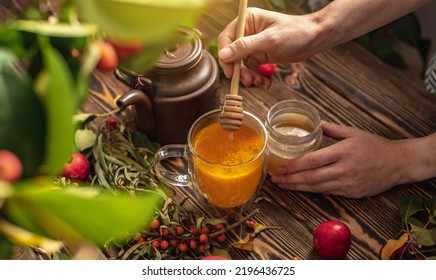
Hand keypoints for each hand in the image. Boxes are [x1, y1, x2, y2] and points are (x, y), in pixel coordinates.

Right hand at [218, 8, 319, 87]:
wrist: (315, 38)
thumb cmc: (295, 32)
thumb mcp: (269, 40)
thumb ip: (244, 47)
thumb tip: (223, 55)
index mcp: (247, 20)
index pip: (226, 39)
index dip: (226, 56)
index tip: (230, 72)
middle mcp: (248, 32)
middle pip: (232, 54)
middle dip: (239, 70)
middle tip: (247, 81)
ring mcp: (254, 44)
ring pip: (242, 64)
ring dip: (248, 76)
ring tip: (258, 82)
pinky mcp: (261, 55)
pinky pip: (252, 69)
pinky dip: (257, 77)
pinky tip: (265, 82)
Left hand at [270, 121, 407, 197]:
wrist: (399, 163)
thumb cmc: (375, 146)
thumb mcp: (353, 132)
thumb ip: (332, 129)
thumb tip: (315, 123)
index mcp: (342, 151)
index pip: (312, 160)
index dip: (293, 166)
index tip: (280, 167)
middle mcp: (344, 169)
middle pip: (310, 177)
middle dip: (290, 179)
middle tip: (275, 179)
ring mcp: (348, 183)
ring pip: (316, 187)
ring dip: (297, 187)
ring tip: (283, 185)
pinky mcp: (352, 193)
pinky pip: (327, 192)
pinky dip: (312, 191)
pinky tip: (300, 188)